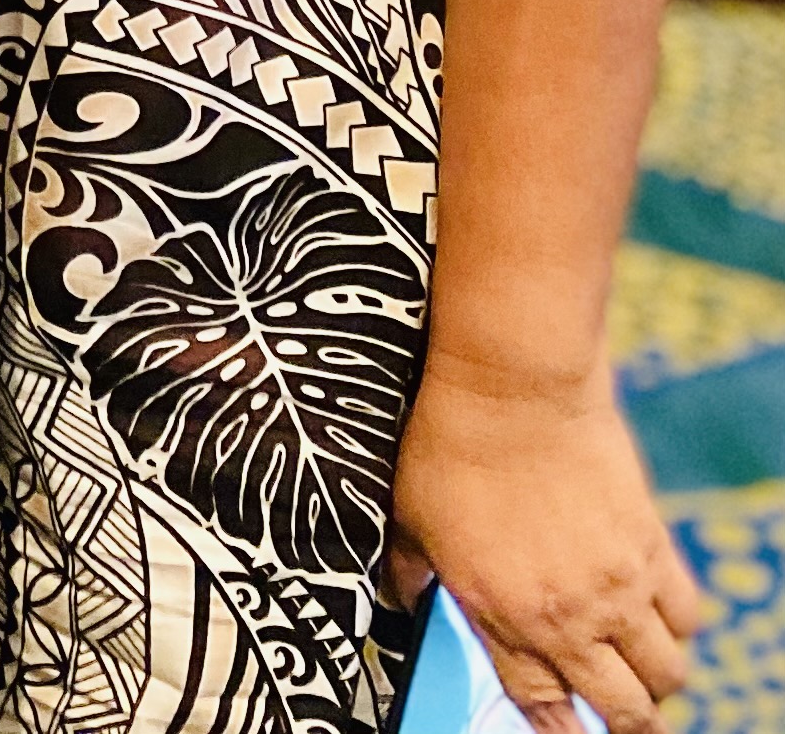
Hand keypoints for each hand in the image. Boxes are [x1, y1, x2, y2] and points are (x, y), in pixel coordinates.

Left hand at [390, 362, 705, 729]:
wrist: (511, 389)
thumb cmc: (448, 444)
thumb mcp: (407, 516)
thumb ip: (412, 572)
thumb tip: (404, 599)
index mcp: (501, 612)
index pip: (541, 702)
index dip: (557, 728)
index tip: (565, 732)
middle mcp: (568, 614)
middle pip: (621, 706)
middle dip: (623, 722)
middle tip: (621, 717)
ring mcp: (618, 586)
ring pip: (664, 672)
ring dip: (654, 680)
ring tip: (640, 670)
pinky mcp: (652, 549)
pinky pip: (685, 615)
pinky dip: (676, 627)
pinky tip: (657, 617)